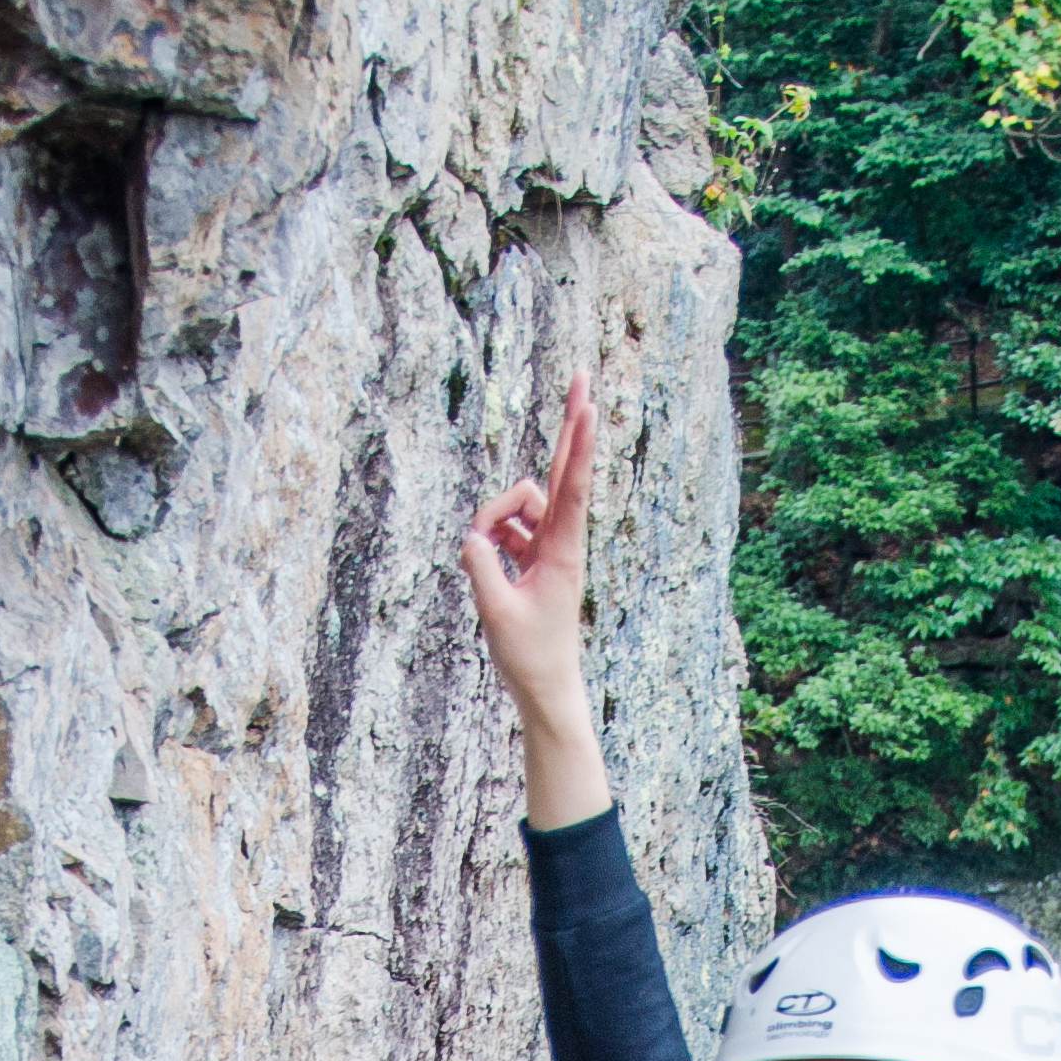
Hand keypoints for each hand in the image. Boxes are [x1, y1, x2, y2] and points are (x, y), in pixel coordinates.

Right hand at [463, 376, 611, 827]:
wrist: (545, 686)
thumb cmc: (528, 656)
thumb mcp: (494, 611)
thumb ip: (479, 566)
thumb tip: (472, 536)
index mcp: (562, 552)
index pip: (570, 487)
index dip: (576, 445)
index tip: (588, 407)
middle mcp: (561, 540)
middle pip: (563, 469)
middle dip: (570, 423)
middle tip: (581, 373)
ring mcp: (547, 544)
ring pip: (515, 504)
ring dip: (492, 520)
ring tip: (482, 560)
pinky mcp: (533, 554)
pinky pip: (504, 528)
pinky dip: (489, 541)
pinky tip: (487, 569)